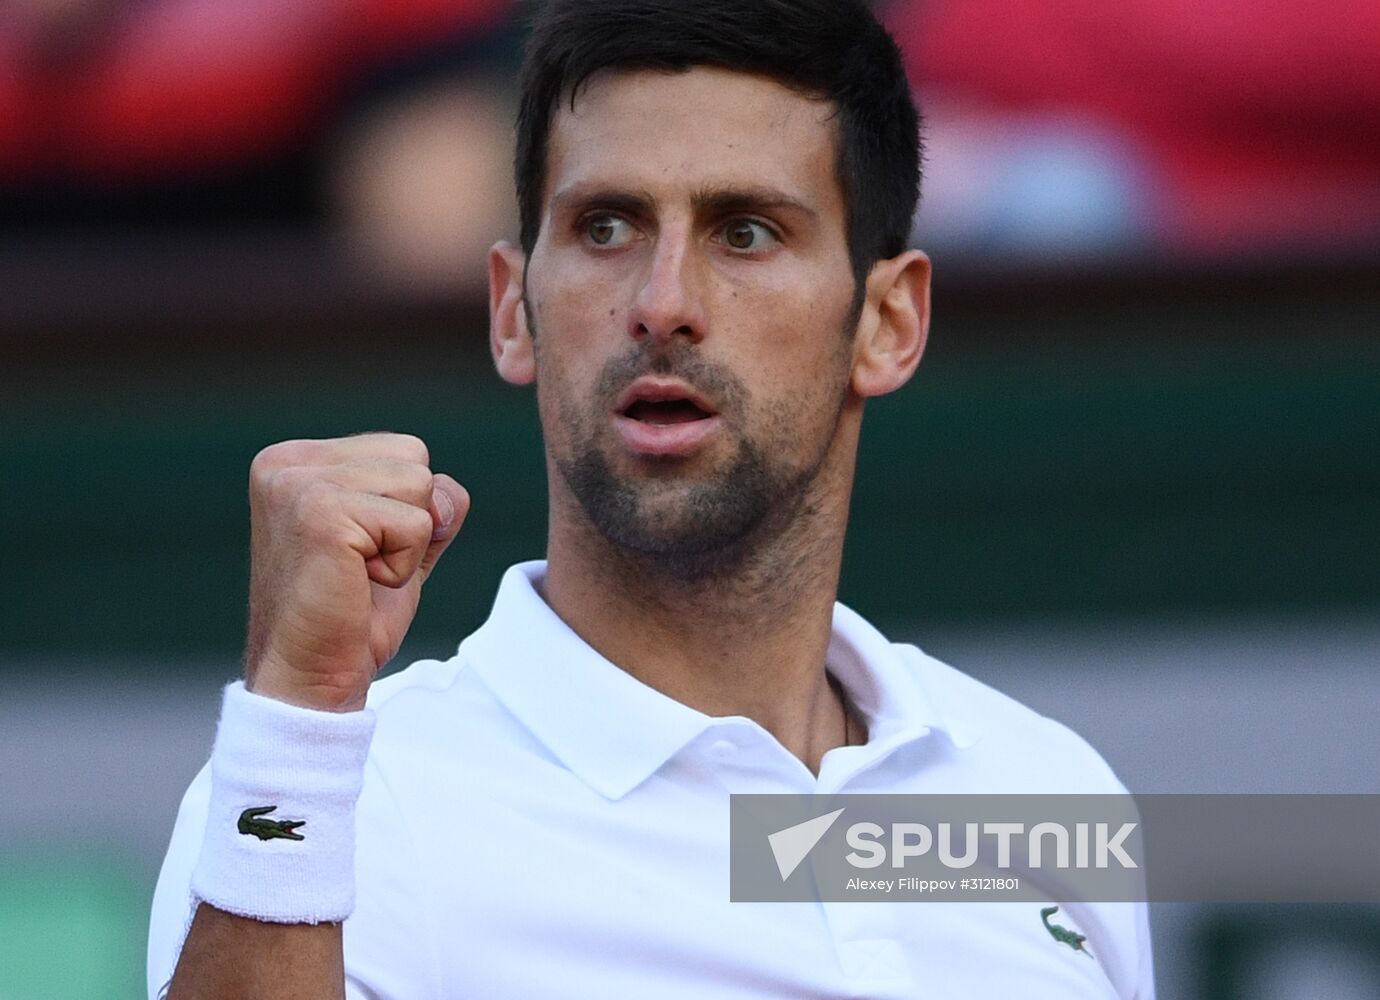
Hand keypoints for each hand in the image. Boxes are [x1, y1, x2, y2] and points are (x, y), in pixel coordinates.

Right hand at [242, 433, 468, 711]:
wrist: (311, 678)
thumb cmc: (350, 614)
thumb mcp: (399, 543)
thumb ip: (431, 504)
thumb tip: (446, 498)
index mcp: (297, 460)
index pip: (404, 450)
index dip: (407, 508)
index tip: (361, 552)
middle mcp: (287, 463)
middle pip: (414, 456)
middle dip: (410, 519)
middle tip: (362, 567)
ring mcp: (298, 484)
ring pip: (420, 485)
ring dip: (407, 544)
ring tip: (358, 574)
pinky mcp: (320, 512)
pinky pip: (416, 524)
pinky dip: (403, 565)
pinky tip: (358, 584)